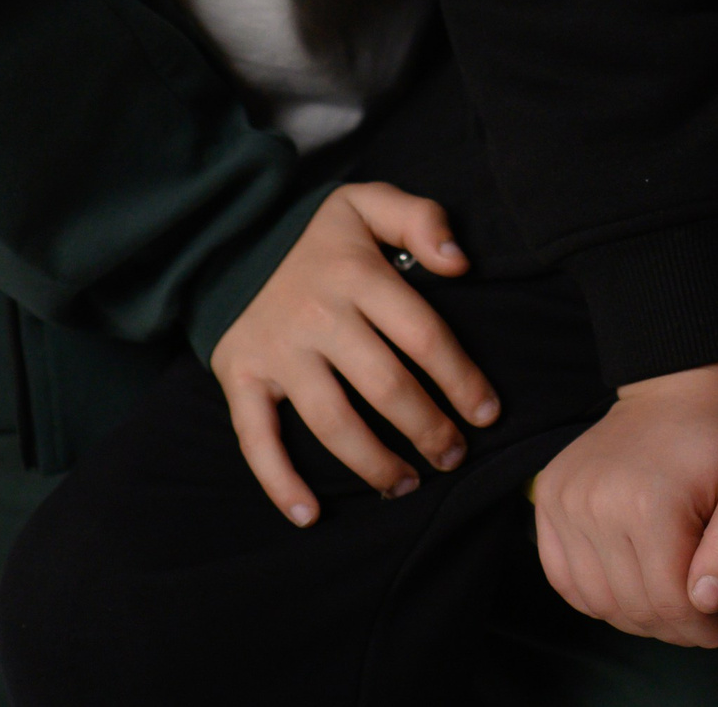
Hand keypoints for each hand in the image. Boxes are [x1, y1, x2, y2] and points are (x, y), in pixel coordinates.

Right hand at [210, 181, 495, 526]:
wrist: (230, 239)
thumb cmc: (317, 235)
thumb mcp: (368, 202)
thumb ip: (420, 219)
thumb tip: (460, 262)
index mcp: (357, 273)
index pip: (423, 335)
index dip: (462, 380)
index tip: (487, 414)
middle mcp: (318, 315)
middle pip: (385, 386)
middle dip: (428, 430)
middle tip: (453, 457)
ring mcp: (277, 351)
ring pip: (333, 422)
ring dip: (374, 464)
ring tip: (406, 484)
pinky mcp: (239, 377)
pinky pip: (257, 440)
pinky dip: (280, 483)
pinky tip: (310, 515)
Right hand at [533, 360, 717, 647]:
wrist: (676, 385)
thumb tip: (707, 602)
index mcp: (649, 503)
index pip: (671, 606)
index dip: (707, 630)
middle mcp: (595, 506)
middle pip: (634, 610)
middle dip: (678, 627)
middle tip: (708, 614)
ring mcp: (564, 502)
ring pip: (600, 604)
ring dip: (640, 616)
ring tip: (675, 597)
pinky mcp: (549, 500)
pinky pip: (566, 581)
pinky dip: (600, 596)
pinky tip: (635, 579)